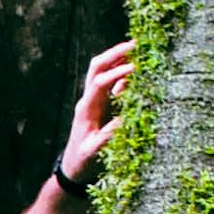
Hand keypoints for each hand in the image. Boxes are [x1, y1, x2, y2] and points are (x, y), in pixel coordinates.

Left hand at [60, 38, 133, 184]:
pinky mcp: (102, 105)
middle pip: (97, 67)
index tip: (135, 68)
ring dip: (118, 58)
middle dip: (115, 54)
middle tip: (136, 44)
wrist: (74, 169)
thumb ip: (109, 136)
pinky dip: (123, 72)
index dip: (116, 74)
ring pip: (103, 70)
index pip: (100, 83)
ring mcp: (94, 100)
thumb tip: (125, 119)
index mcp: (86, 109)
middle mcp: (88, 100)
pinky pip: (111, 83)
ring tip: (139, 49)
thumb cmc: (83, 162)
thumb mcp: (95, 152)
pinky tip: (138, 69)